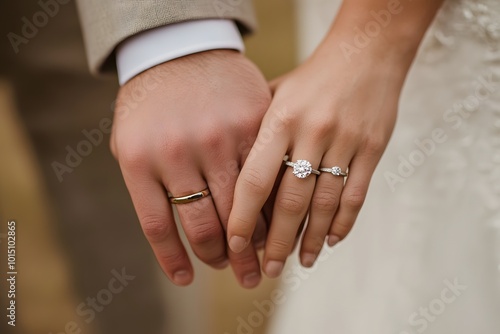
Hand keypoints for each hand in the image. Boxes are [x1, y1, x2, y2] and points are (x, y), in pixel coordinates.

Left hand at [111, 50, 270, 286]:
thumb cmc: (152, 102)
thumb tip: (173, 234)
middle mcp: (177, 152)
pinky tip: (278, 225)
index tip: (188, 279)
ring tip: (261, 261)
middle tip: (240, 273)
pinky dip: (272, 207)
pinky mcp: (250, 124)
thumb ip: (146, 183)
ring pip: (238, 208)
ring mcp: (216, 138)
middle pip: (203, 224)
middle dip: (224, 257)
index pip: (158, 226)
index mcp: (139, 159)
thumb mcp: (130, 139)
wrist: (180, 49)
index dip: (173, 259)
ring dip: (252, 243)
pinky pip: (265, 176)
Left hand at [227, 43, 404, 276]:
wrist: (366, 53)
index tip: (235, 247)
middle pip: (291, 201)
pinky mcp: (373, 148)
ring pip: (325, 204)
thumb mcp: (276, 92)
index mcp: (281, 119)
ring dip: (310, 239)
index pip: (255, 180)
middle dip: (278, 242)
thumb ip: (254, 128)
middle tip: (268, 270)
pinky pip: (356, 194)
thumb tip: (231, 169)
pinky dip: (342, 222)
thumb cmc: (312, 77)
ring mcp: (346, 142)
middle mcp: (312, 132)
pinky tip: (330, 241)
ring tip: (299, 263)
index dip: (243, 218)